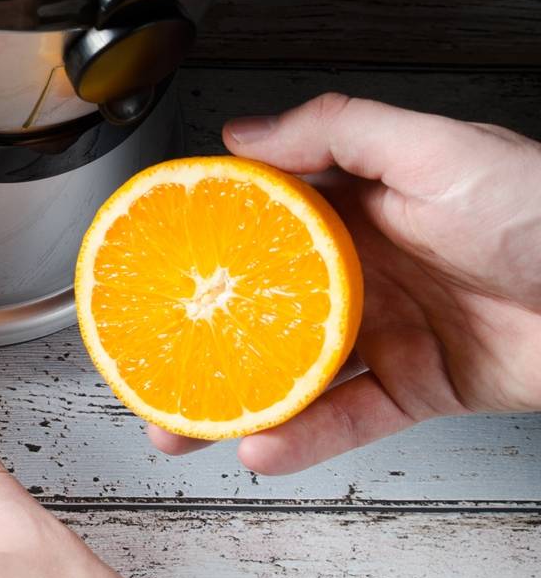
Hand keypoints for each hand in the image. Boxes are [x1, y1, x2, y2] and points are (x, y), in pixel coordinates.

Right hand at [150, 93, 540, 472]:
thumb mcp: (435, 148)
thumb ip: (336, 130)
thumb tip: (243, 133)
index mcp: (360, 204)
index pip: (261, 220)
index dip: (202, 241)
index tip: (147, 262)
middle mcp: (364, 269)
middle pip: (259, 307)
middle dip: (196, 337)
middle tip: (142, 361)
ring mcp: (387, 333)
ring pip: (290, 373)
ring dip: (231, 402)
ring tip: (178, 423)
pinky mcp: (418, 389)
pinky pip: (347, 420)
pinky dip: (301, 440)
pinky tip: (262, 446)